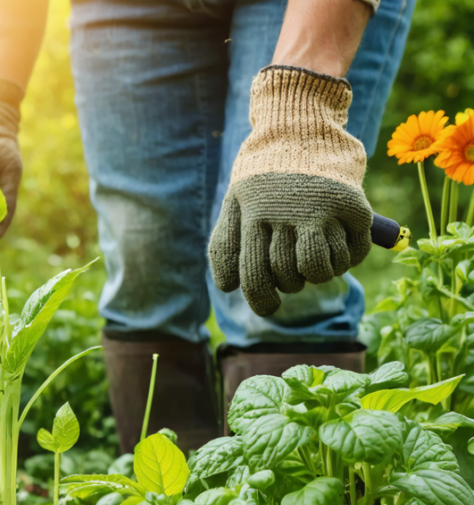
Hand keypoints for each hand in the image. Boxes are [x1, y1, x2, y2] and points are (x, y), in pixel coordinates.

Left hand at [209, 66, 371, 316]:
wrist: (299, 121)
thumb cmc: (263, 169)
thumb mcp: (236, 198)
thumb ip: (226, 240)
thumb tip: (226, 287)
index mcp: (252, 214)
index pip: (252, 273)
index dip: (260, 298)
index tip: (268, 306)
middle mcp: (284, 212)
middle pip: (286, 275)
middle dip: (288, 286)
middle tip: (291, 277)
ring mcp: (320, 207)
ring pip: (320, 269)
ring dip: (318, 275)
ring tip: (314, 264)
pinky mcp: (351, 203)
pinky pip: (354, 252)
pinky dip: (348, 258)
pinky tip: (340, 247)